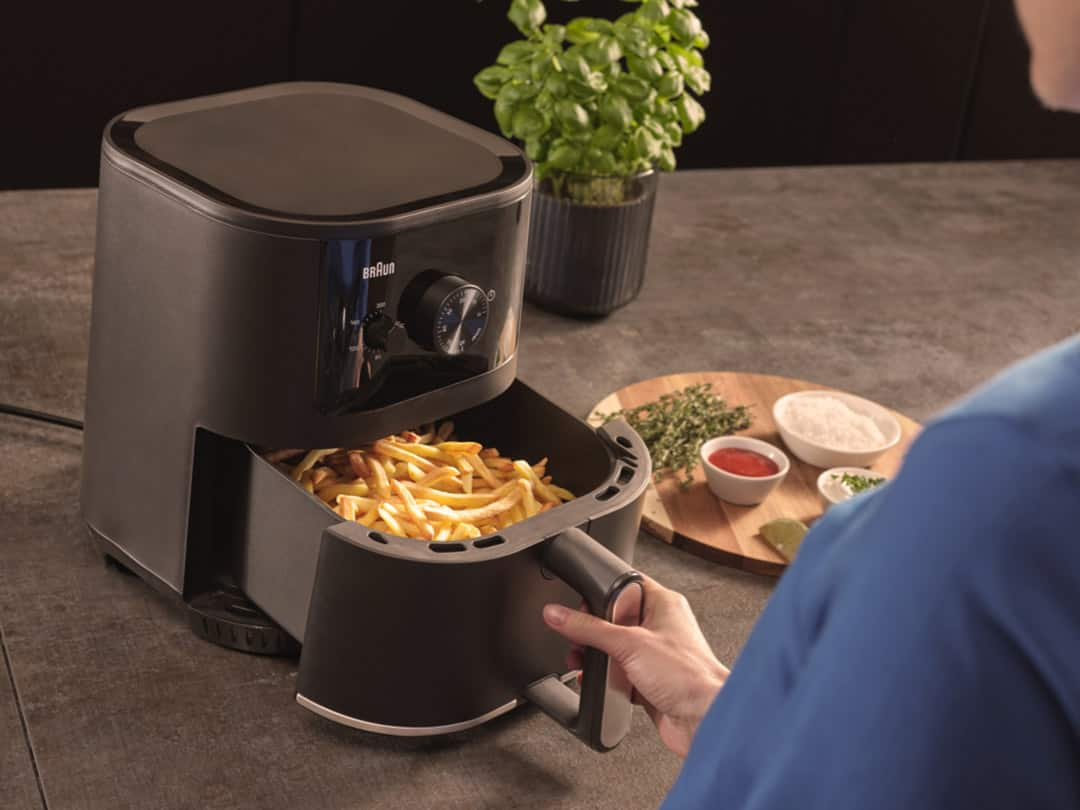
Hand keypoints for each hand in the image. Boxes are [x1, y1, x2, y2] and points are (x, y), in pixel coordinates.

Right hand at [543, 575, 728, 756]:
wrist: (704, 719)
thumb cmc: (687, 675)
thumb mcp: (628, 643)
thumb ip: (588, 629)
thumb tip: (558, 615)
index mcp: (663, 604)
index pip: (626, 585)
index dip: (601, 590)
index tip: (580, 600)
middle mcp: (660, 627)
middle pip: (615, 619)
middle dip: (592, 630)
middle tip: (575, 636)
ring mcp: (654, 656)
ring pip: (615, 649)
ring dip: (596, 657)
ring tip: (579, 660)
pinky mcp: (649, 682)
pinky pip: (619, 675)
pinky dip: (605, 679)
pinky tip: (596, 682)